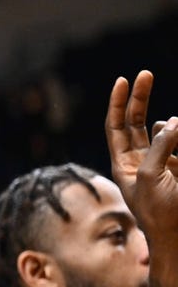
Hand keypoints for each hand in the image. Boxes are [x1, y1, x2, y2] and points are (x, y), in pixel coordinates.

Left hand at [106, 70, 177, 240]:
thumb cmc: (159, 212)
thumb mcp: (151, 175)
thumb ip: (159, 146)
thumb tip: (172, 121)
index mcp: (122, 164)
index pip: (116, 126)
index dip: (118, 103)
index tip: (123, 80)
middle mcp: (140, 161)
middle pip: (136, 122)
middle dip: (141, 98)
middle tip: (146, 74)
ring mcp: (163, 164)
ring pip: (165, 132)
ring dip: (171, 127)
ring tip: (175, 141)